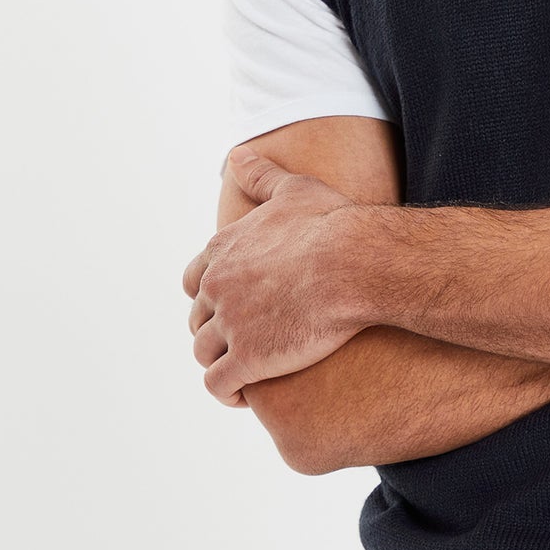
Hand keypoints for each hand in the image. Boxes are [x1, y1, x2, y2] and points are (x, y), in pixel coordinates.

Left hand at [183, 146, 371, 405]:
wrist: (355, 264)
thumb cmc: (334, 224)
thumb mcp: (294, 190)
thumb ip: (262, 175)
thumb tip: (237, 155)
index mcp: (222, 249)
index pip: (194, 281)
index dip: (211, 297)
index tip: (234, 308)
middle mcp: (216, 286)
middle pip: (198, 318)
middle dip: (215, 331)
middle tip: (244, 343)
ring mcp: (229, 324)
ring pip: (204, 353)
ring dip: (220, 363)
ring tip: (245, 374)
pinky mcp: (246, 359)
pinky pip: (219, 385)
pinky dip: (227, 392)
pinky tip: (246, 394)